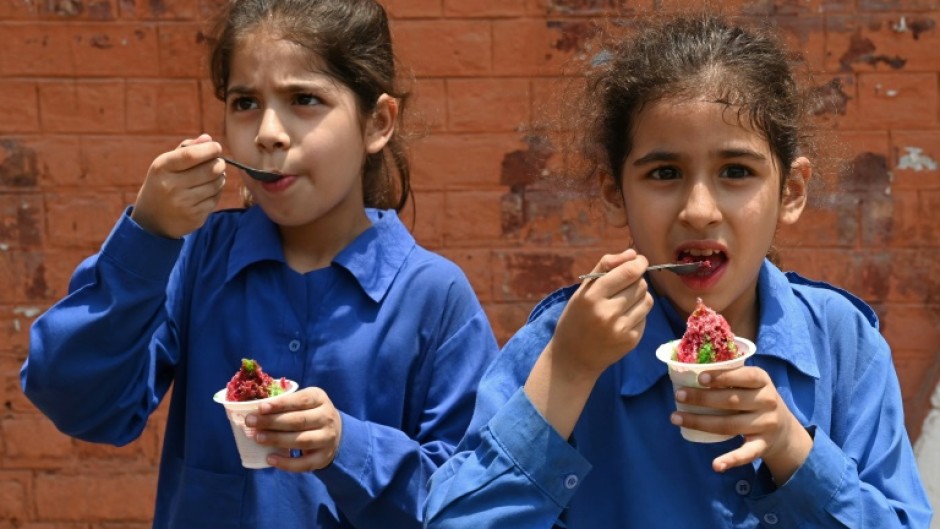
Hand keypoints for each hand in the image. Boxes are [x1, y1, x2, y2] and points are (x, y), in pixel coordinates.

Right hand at [131, 133, 225, 237]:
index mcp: (162, 168)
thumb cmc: (163, 183)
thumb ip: (187, 149)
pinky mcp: (194, 217)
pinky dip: (216, 192)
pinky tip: (208, 190)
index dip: (210, 149)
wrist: (152, 220)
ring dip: (220, 177)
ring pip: (216, 184)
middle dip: (219, 163)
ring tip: (213, 175)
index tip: (217, 147)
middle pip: (210, 170)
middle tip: (218, 162)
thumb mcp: (166, 164)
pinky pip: (215, 199)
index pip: (191, 155)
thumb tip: (208, 139)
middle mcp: (171, 186)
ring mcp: (183, 204)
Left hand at [245, 387, 342, 471]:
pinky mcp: (323, 457)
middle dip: (272, 422)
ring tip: (258, 438)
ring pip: (302, 440)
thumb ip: (284, 404)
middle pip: (299, 420)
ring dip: (277, 439)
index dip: (280, 404)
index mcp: (319, 399)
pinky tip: (270, 459)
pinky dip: (286, 463)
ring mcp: (327, 439)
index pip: (300, 400)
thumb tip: (254, 411)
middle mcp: (327, 417)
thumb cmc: (309, 414)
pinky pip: (304, 463)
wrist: (334, 432)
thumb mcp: (303, 402)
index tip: (260, 408)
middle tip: (250, 422)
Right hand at [550, 249, 652, 378]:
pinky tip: (622, 319)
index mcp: (592, 297)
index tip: (640, 261)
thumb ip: (605, 267)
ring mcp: (621, 329)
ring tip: (624, 302)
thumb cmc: (575, 319)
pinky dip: (637, 313)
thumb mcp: (582, 291)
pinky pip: (645, 317)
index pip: (628, 273)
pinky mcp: (631, 341)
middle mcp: (607, 313)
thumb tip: (633, 254)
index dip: (639, 263)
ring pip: (647, 300)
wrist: (573, 359)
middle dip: (637, 280)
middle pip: (641, 285)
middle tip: (626, 285)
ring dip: (640, 296)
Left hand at [670, 366, 812, 482]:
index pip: (745, 376)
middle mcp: (767, 401)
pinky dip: (731, 460)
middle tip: (678, 395)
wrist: (784, 430)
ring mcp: (766, 424)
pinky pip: (746, 453)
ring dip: (700, 422)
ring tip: (676, 418)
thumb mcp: (750, 384)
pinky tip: (715, 465)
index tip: (700, 378)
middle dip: (702, 399)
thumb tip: (690, 372)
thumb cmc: (755, 399)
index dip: (722, 377)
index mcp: (763, 381)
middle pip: (731, 401)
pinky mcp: (763, 445)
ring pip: (729, 425)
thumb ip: (729, 377)